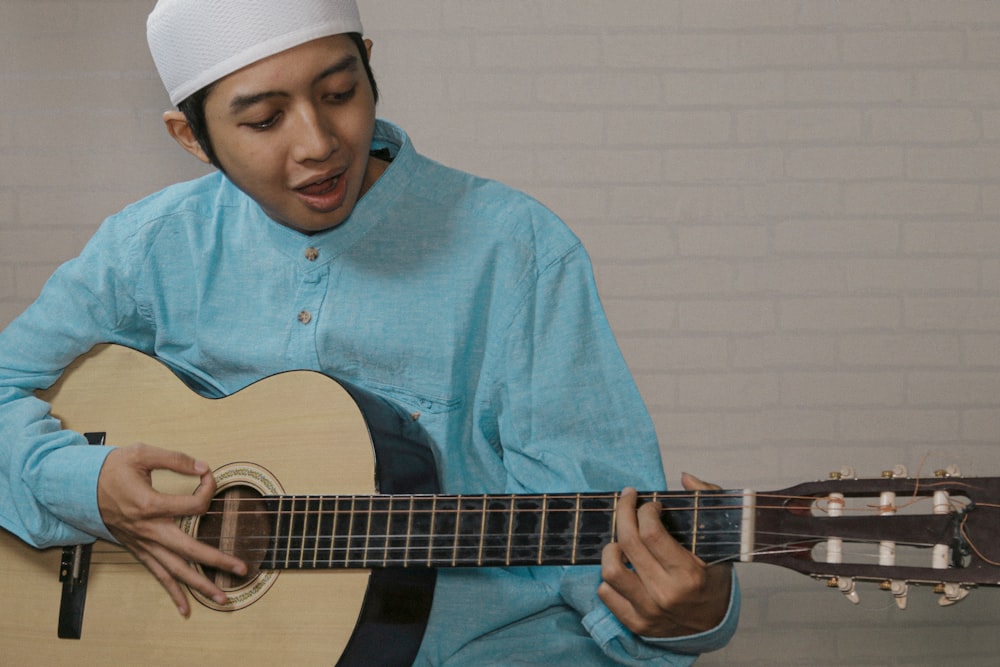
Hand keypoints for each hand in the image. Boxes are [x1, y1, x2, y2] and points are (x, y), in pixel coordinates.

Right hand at [97, 443, 247, 616]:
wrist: (78, 488)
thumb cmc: (111, 469)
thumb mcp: (141, 453)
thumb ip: (175, 459)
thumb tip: (203, 467)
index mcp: (150, 504)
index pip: (194, 505)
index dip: (208, 487)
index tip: (207, 475)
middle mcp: (148, 529)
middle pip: (189, 549)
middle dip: (217, 560)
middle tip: (242, 568)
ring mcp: (144, 543)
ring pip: (175, 569)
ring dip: (200, 584)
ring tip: (223, 597)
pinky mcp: (139, 550)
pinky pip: (158, 574)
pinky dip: (173, 592)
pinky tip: (186, 608)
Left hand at [598, 473, 731, 637]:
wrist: (715, 625)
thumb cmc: (713, 577)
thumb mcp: (721, 541)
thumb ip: (709, 502)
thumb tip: (685, 477)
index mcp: (689, 574)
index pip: (651, 533)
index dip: (644, 510)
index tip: (649, 503)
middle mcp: (666, 594)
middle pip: (628, 544)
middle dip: (624, 512)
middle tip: (627, 500)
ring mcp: (649, 611)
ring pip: (610, 570)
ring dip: (612, 547)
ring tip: (622, 540)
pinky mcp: (636, 623)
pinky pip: (605, 594)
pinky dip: (608, 576)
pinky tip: (622, 565)